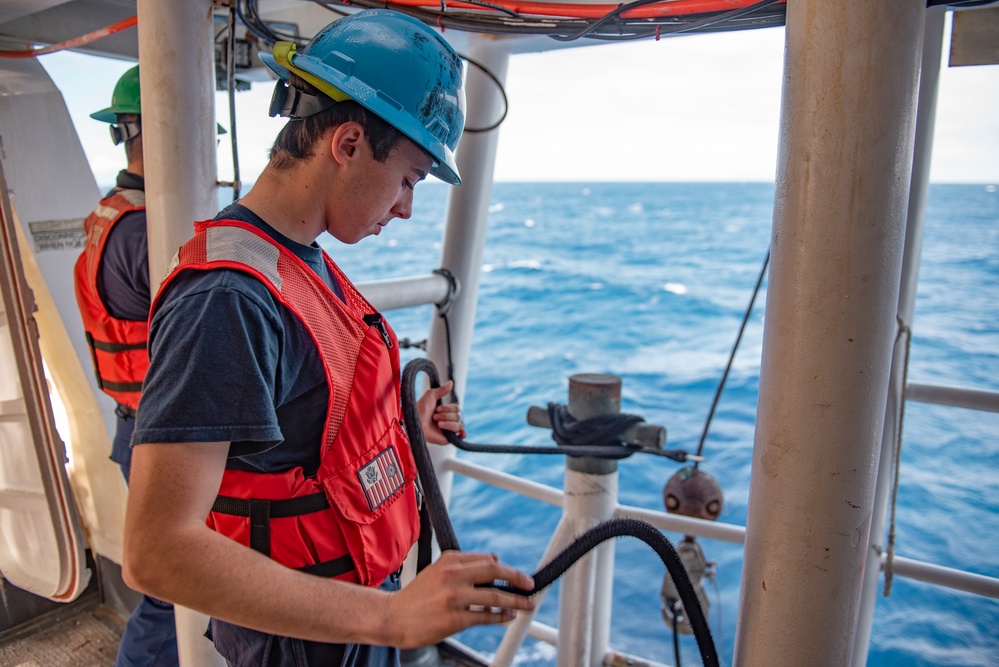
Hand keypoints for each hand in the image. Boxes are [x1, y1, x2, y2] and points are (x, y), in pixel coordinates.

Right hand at [382, 551, 534, 648]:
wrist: (393, 617)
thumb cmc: (416, 596)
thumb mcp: (437, 570)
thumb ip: (464, 564)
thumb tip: (494, 558)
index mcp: (450, 560)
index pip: (486, 559)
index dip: (506, 567)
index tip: (517, 575)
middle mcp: (453, 575)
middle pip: (495, 571)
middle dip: (517, 577)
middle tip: (530, 584)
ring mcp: (454, 597)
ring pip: (495, 595)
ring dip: (516, 600)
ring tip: (527, 604)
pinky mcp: (455, 619)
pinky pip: (486, 617)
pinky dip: (501, 616)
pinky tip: (509, 616)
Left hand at [417, 380, 464, 443]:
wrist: (415, 422)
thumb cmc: (420, 409)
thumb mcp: (431, 395)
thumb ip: (442, 390)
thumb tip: (451, 382)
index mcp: (445, 411)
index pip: (457, 408)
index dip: (448, 408)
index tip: (437, 409)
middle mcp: (448, 420)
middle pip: (458, 415)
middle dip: (446, 415)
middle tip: (434, 417)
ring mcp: (448, 430)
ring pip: (458, 424)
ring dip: (447, 422)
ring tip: (437, 424)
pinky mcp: (448, 439)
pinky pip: (459, 434)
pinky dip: (462, 433)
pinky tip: (461, 433)